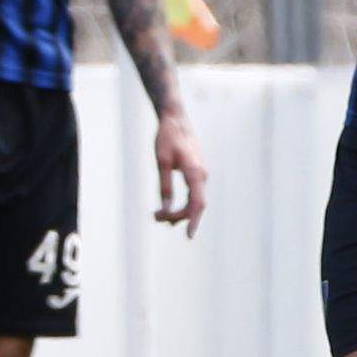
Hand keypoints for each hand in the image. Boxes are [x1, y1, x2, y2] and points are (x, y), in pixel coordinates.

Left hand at [154, 108, 209, 231]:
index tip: (189, 237)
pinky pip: (192, 195)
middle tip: (154, 218)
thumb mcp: (161, 161)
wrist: (175, 119)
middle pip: (195, 206)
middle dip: (177, 217)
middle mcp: (202, 175)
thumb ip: (164, 186)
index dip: (193, 221)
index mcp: (195, 172)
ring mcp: (201, 174)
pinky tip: (167, 209)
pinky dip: (181, 204)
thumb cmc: (167, 137)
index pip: (198, 204)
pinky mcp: (196, 173)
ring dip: (178, 212)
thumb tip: (165, 209)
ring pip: (193, 201)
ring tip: (156, 216)